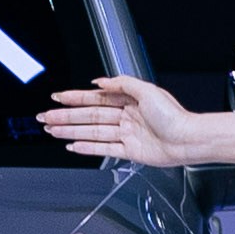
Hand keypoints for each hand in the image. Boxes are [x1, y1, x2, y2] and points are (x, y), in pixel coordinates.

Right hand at [40, 77, 210, 168]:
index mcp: (130, 100)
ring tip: (53, 131)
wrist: (188, 140)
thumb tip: (100, 82)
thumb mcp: (148, 90)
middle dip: (66, 116)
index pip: (96, 98)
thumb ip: (122, 84)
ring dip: (71, 131)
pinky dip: (87, 147)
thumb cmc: (174, 116)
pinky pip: (103, 149)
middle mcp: (126, 117)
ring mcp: (126, 135)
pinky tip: (73, 146)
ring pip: (92, 132)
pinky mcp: (129, 151)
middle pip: (89, 116)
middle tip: (46, 117)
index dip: (75, 98)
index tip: (58, 97)